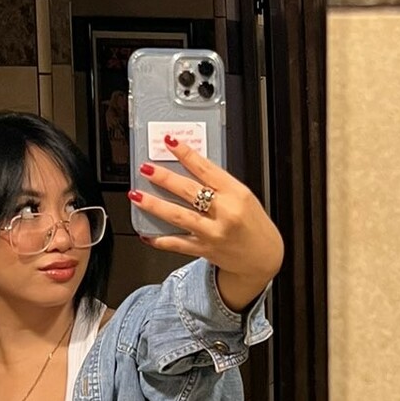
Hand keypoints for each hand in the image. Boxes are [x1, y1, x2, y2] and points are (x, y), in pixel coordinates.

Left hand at [129, 139, 283, 312]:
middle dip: (164, 178)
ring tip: (137, 195)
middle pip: (189, 191)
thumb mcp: (243, 196)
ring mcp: (213, 233)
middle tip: (146, 169)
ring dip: (155, 205)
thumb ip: (219, 184)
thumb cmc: (254, 224)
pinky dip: (159, 240)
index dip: (186, 154)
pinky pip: (177, 244)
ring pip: (179, 216)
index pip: (207, 169)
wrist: (262, 257)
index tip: (170, 143)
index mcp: (236, 194)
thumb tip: (190, 167)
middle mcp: (225, 213)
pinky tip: (145, 233)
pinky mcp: (204, 250)